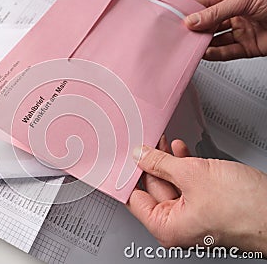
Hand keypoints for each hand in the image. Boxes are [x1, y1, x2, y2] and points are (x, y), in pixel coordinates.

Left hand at [126, 137, 266, 256]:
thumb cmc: (245, 209)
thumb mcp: (193, 175)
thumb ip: (161, 163)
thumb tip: (141, 156)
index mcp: (166, 227)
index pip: (134, 199)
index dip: (130, 175)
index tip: (127, 158)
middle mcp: (178, 225)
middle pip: (153, 188)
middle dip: (151, 163)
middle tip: (148, 144)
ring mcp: (193, 215)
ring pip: (171, 183)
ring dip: (168, 161)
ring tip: (165, 143)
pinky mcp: (207, 204)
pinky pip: (187, 184)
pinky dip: (183, 167)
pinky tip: (181, 151)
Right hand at [184, 0, 266, 60]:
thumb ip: (217, 12)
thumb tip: (194, 20)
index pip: (207, 5)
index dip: (193, 12)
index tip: (180, 20)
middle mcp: (238, 14)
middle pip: (210, 25)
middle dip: (197, 31)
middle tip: (186, 36)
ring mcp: (243, 30)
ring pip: (218, 40)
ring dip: (205, 45)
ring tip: (194, 47)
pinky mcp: (249, 46)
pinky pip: (228, 52)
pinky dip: (216, 55)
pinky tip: (207, 53)